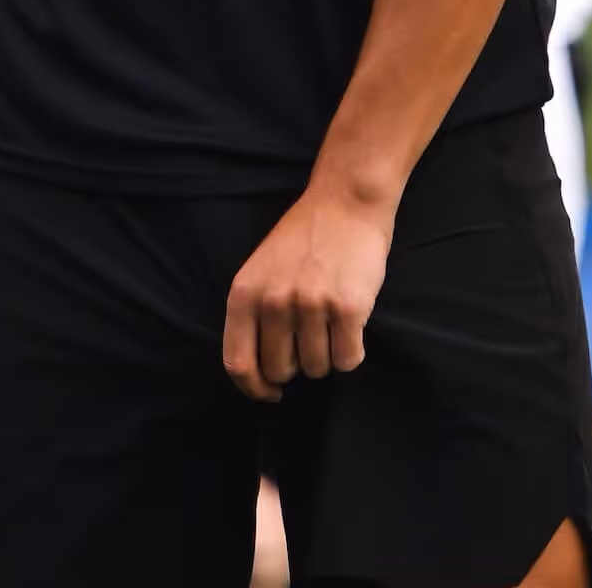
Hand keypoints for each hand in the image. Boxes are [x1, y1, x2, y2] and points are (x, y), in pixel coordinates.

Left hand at [222, 185, 392, 402]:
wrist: (345, 201)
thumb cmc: (304, 238)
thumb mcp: (261, 269)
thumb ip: (254, 314)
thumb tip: (257, 374)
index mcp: (245, 293)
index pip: (239, 364)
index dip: (255, 388)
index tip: (271, 391)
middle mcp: (274, 301)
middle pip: (281, 371)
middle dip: (297, 363)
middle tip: (310, 334)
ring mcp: (311, 305)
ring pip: (317, 368)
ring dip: (327, 354)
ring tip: (331, 319)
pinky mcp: (348, 308)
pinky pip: (348, 360)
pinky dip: (352, 350)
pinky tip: (351, 323)